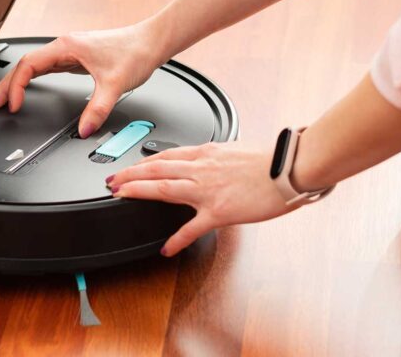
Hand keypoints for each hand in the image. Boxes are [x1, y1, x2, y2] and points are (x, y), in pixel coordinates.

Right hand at [0, 20, 169, 137]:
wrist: (150, 42)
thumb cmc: (135, 52)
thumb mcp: (115, 84)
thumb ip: (98, 109)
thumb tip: (83, 129)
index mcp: (67, 47)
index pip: (28, 65)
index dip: (16, 87)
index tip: (13, 106)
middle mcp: (64, 46)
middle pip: (24, 65)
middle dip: (6, 86)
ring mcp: (69, 52)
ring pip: (33, 67)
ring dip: (17, 83)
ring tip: (5, 101)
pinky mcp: (76, 58)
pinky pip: (45, 69)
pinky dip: (32, 81)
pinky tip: (27, 90)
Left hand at [108, 142, 296, 256]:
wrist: (289, 167)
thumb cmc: (272, 160)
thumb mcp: (238, 150)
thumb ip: (220, 157)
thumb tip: (213, 161)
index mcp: (207, 152)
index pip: (166, 154)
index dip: (144, 160)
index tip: (131, 165)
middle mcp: (202, 168)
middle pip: (155, 168)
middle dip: (129, 173)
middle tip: (111, 180)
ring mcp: (207, 190)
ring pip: (163, 188)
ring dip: (137, 191)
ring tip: (120, 196)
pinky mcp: (219, 212)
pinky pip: (191, 228)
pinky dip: (176, 239)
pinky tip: (166, 249)